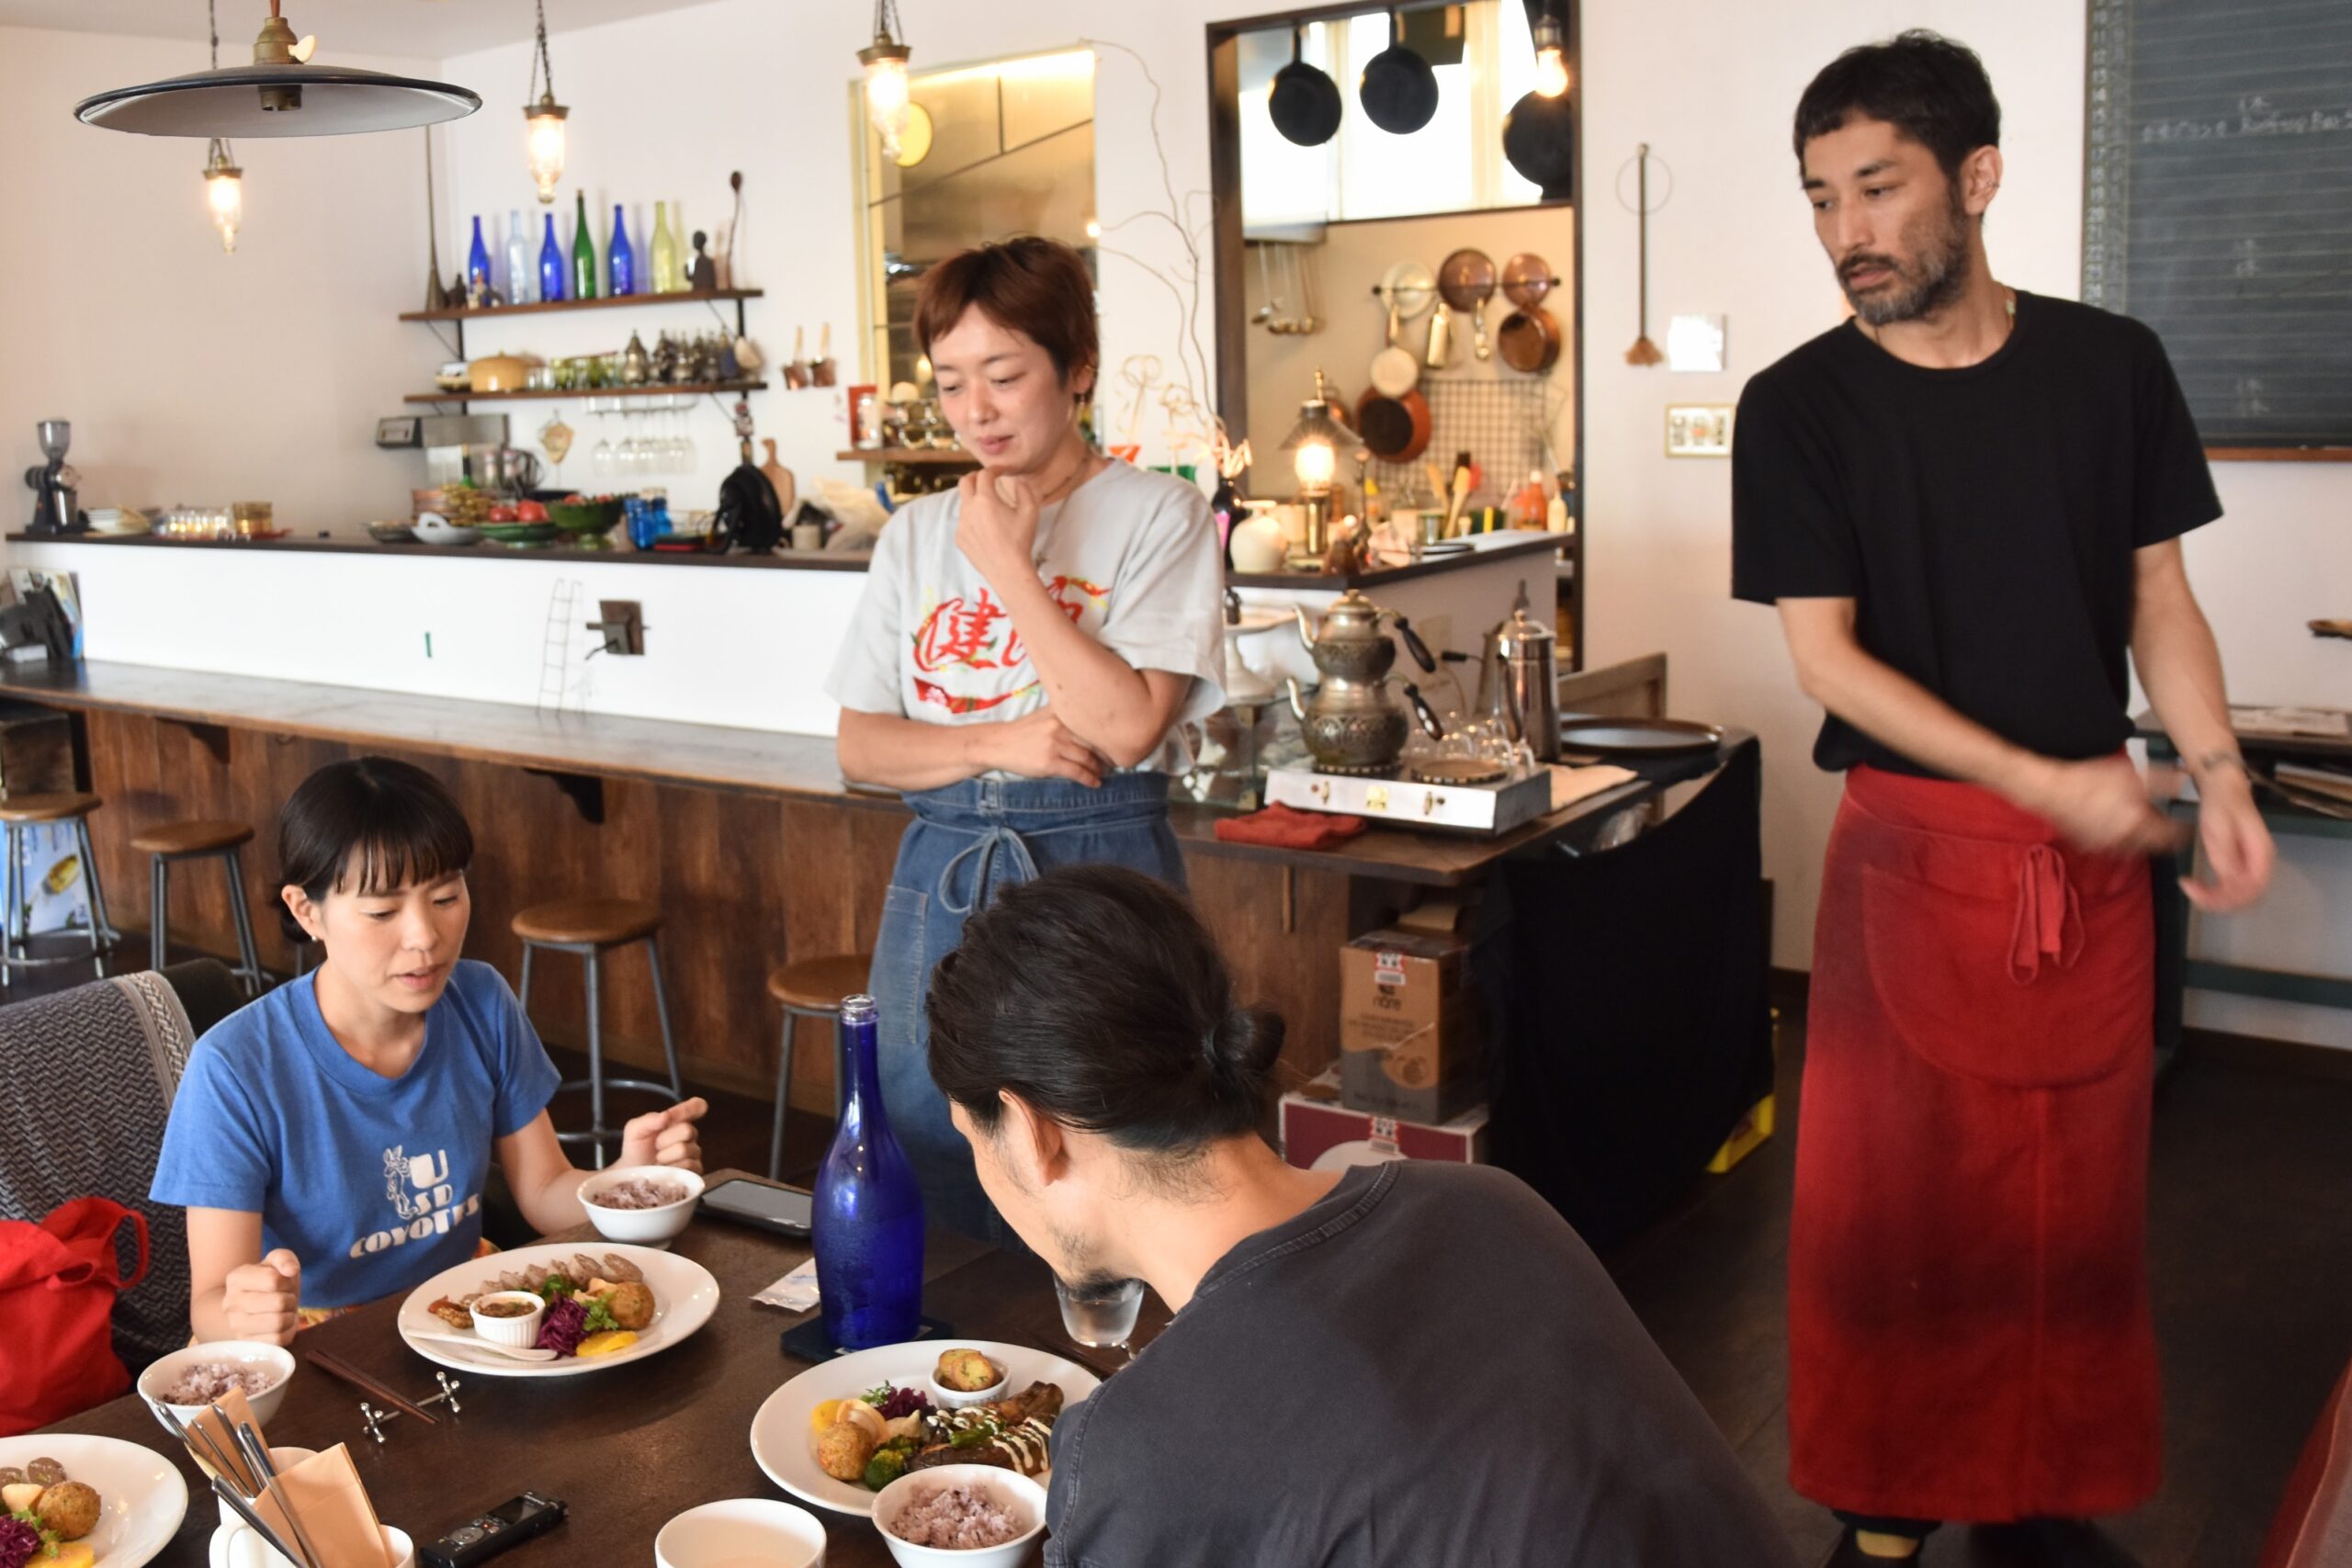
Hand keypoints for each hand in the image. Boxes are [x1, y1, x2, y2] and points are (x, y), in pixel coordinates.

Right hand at [220, 1249, 301, 1345]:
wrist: (255, 1306)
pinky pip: (278, 1340)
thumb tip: (291, 1270)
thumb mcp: (277, 1262)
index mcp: (235, 1278)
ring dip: (290, 1316)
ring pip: (278, 1323)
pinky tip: (281, 1326)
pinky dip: (287, 1332)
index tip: (282, 1283)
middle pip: (278, 1302)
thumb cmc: (270, 1281)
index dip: (286, 1281)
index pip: (273, 1280)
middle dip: (290, 1299)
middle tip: (286, 1299)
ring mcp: (236, 1326)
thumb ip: (285, 1258)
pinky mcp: (247, 1344)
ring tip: (283, 1312)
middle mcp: (230, 1303)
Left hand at [618, 1097, 707, 1173]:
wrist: (633, 1174)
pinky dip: (671, 1168)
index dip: (690, 1108)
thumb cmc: (636, 1149)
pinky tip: (665, 1169)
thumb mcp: (635, 1130)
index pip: (697, 1106)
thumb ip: (649, 1120)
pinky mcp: (695, 1170)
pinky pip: (688, 1166)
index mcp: (678, 1120)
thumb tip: (666, 1116)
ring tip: (658, 1159)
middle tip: (655, 1146)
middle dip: (665, 1139)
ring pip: (684, 1149)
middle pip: (687, 1129)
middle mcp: (690, 1134)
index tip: (672, 1116)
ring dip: (665, 1155)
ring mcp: (694, 1152)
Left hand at [953, 470, 1040, 591]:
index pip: (985, 475)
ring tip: (989, 507)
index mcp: (985, 499)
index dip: (994, 469)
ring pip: (964, 503)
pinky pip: (963, 522)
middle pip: (964, 482)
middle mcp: (969, 509)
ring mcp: (961, 524)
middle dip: (975, 476)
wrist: (1008, 570)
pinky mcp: (959, 538)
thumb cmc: (1020, 540)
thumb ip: (1024, 490)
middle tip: (985, 479)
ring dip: (974, 499)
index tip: (1001, 471)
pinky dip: (972, 518)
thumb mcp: (1030, 512)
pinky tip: (985, 529)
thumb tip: (1017, 481)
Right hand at [980, 709, 1105, 787]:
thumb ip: (1066, 714)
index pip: (1092, 723)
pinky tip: (1095, 783)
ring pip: (1087, 757)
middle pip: (1094, 740)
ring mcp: (1054, 744)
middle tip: (1115, 762)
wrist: (998, 744)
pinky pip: (1077, 772)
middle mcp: (1059, 725)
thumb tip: (1094, 720)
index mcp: (1061, 712)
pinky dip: (1089, 779)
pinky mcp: (1049, 762)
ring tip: (1105, 773)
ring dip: (1099, 768)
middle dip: (1107, 753)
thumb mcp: (1044, 714)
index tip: (1116, 743)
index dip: (1107, 735)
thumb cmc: (1023, 731)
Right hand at [2018, 756, 2189, 856]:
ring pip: (2130, 847)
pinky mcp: (2087, 843)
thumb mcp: (2131, 775)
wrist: (2050, 790)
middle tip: (2167, 827)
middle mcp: (2123, 841)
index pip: (2170, 836)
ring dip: (2139, 839)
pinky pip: (2109, 845)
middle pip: (2150, 845)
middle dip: (2160, 837)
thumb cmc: (2089, 782)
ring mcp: (2103, 845)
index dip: (2182, 832)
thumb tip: (2185, 779)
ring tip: (2141, 825)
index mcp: (2138, 826)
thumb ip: (2162, 781)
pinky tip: (2114, 825)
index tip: (2188, 827)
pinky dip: (2117, 838)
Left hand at [2182, 767, 2274, 911]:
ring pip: (2240, 897)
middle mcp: (2260, 863)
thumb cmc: (2223, 802)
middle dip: (2220, 901)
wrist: (2225, 787)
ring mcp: (2251, 866)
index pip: (2254, 888)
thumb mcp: (2218, 825)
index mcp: (2261, 853)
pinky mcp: (2239, 866)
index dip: (2228, 897)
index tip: (2199, 891)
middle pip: (2248, 897)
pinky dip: (2215, 893)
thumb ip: (2225, 852)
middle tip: (2191, 891)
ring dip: (2216, 900)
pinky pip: (2232, 888)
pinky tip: (2196, 887)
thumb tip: (2230, 880)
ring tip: (2191, 889)